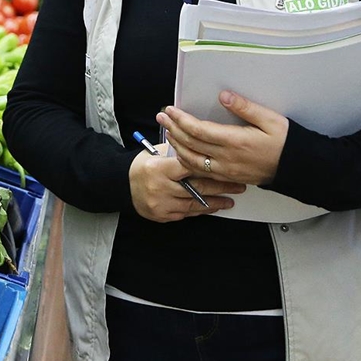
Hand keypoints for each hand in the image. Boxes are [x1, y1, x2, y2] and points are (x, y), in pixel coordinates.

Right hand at [129, 146, 245, 222]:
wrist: (122, 185)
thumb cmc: (142, 166)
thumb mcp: (155, 152)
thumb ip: (177, 151)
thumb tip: (200, 145)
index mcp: (158, 168)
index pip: (188, 166)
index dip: (208, 167)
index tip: (226, 166)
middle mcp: (160, 187)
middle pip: (196, 187)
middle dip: (220, 187)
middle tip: (238, 185)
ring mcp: (162, 204)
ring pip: (194, 204)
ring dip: (215, 202)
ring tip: (230, 200)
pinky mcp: (162, 215)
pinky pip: (186, 214)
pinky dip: (201, 210)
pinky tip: (212, 207)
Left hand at [156, 90, 288, 185]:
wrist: (295, 167)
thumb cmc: (285, 142)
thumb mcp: (270, 119)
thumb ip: (245, 107)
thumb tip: (225, 96)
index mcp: (235, 141)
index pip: (198, 130)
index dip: (181, 119)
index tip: (171, 110)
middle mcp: (226, 158)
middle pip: (190, 144)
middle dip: (173, 128)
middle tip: (161, 117)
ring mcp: (225, 170)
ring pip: (191, 160)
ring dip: (176, 145)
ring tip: (167, 132)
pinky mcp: (226, 177)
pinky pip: (200, 171)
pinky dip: (186, 161)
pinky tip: (181, 152)